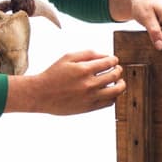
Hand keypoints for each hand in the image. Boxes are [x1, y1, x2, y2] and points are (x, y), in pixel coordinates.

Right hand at [6, 49, 123, 114]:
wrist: (40, 95)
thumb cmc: (54, 74)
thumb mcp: (68, 57)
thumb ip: (88, 54)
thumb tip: (106, 55)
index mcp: (84, 69)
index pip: (109, 62)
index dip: (114, 60)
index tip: (114, 60)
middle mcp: (89, 84)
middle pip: (114, 75)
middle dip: (118, 70)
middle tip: (117, 69)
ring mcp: (90, 97)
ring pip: (116, 91)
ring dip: (121, 84)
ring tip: (119, 81)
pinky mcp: (89, 108)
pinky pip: (109, 103)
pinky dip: (113, 96)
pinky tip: (110, 91)